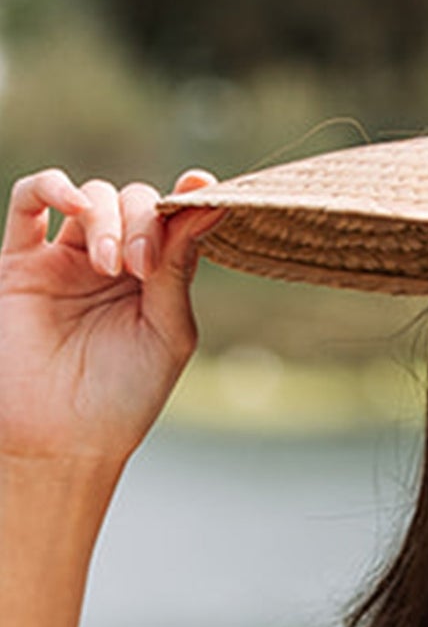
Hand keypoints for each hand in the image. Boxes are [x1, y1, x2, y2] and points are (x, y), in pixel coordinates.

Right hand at [0, 168, 220, 470]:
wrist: (63, 438)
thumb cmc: (123, 396)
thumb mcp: (169, 331)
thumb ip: (180, 267)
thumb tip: (207, 202)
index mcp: (156, 279)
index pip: (173, 221)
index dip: (187, 201)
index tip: (202, 189)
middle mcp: (113, 262)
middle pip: (135, 202)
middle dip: (143, 224)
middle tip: (142, 269)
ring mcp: (66, 259)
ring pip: (92, 197)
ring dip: (108, 218)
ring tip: (111, 265)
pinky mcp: (20, 263)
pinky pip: (28, 200)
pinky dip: (53, 187)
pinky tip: (74, 205)